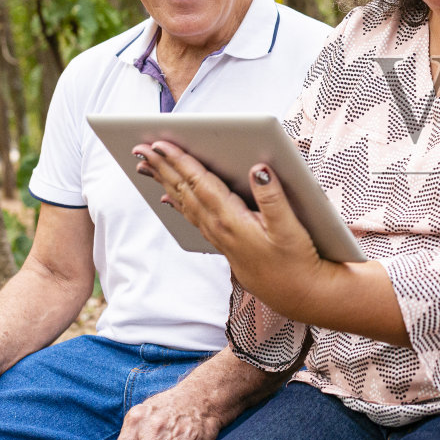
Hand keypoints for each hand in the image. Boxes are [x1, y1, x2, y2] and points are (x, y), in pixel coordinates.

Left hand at [135, 143, 323, 300]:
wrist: (299, 295)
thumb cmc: (297, 262)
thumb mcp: (291, 228)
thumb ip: (274, 197)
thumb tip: (259, 169)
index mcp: (232, 219)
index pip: (200, 183)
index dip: (180, 161)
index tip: (161, 144)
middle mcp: (219, 228)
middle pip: (185, 191)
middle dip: (162, 167)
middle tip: (140, 148)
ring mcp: (219, 237)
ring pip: (184, 203)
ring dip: (165, 181)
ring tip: (146, 166)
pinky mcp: (224, 243)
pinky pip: (192, 217)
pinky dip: (177, 202)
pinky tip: (169, 197)